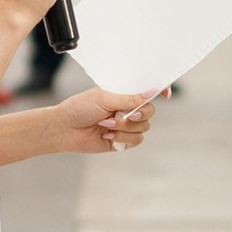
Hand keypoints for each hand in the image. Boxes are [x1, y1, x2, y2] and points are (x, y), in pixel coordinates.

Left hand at [43, 85, 157, 154]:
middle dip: (137, 115)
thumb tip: (152, 92)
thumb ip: (129, 98)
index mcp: (123, 94)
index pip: (147, 91)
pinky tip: (107, 135)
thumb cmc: (79, 108)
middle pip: (150, 111)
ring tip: (105, 125)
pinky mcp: (122, 141)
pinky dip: (122, 139)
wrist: (65, 129)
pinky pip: (136, 140)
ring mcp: (126, 125)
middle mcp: (127, 109)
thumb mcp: (104, 98)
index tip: (166, 93)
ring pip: (144, 127)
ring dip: (124, 128)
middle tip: (120, 114)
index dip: (160, 91)